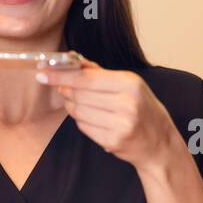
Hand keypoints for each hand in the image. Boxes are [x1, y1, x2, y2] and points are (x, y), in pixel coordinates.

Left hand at [37, 61, 179, 171]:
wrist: (159, 144)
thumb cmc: (143, 109)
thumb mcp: (129, 85)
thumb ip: (99, 72)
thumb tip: (72, 59)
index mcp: (130, 84)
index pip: (86, 78)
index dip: (61, 75)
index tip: (43, 72)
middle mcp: (126, 104)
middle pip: (79, 94)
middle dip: (65, 90)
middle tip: (61, 88)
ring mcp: (120, 125)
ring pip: (78, 112)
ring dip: (73, 107)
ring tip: (82, 105)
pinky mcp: (113, 142)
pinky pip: (84, 127)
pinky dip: (82, 121)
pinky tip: (93, 119)